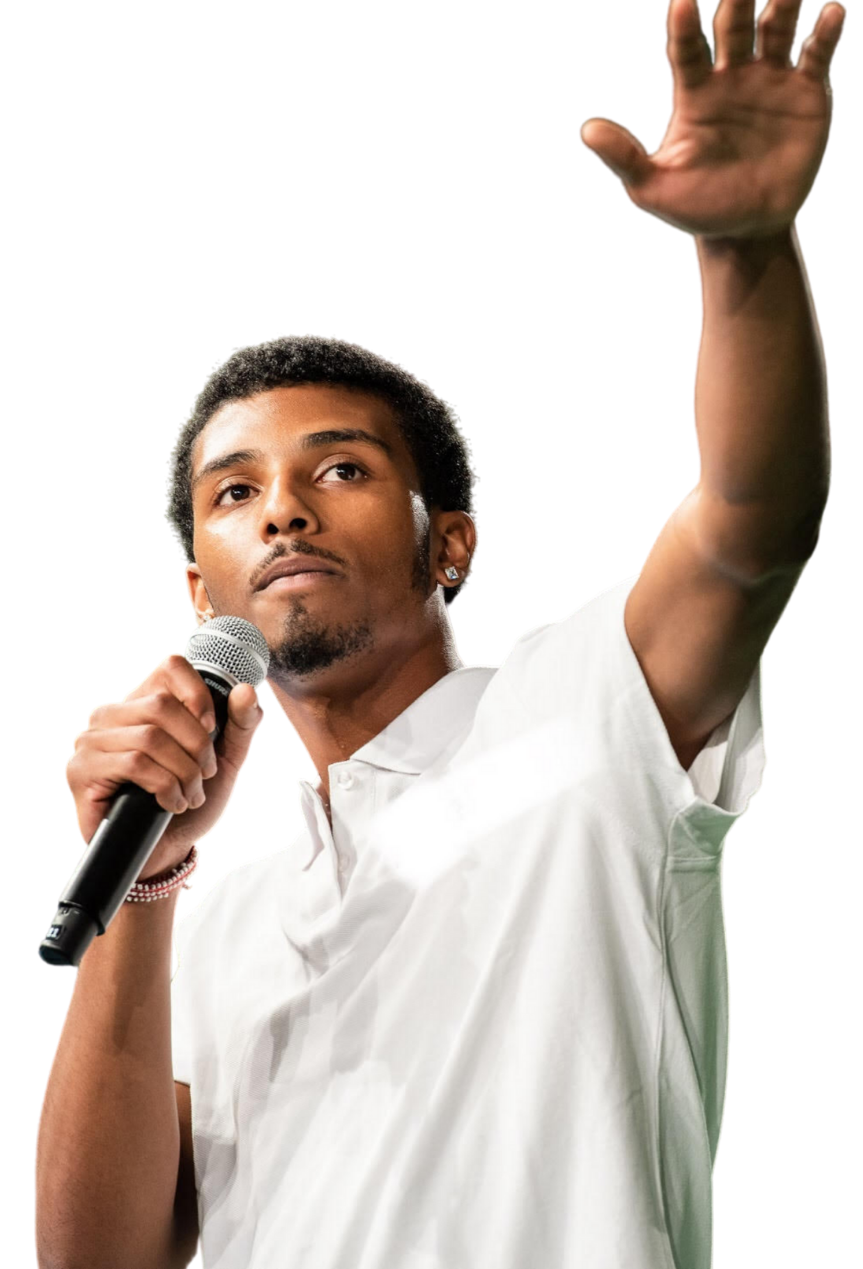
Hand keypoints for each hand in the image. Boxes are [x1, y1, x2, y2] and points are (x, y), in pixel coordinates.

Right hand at [65, 653, 264, 880]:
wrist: (165, 853)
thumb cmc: (189, 802)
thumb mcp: (225, 761)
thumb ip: (241, 724)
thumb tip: (245, 690)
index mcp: (144, 701)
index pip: (170, 666)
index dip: (199, 695)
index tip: (212, 729)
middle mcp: (112, 714)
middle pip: (162, 704)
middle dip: (197, 745)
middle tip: (204, 775)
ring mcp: (91, 741)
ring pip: (150, 736)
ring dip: (182, 772)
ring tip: (190, 795)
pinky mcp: (81, 770)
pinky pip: (133, 763)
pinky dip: (164, 786)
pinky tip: (170, 803)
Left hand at [579, 0, 846, 239]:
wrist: (745, 230)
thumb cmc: (695, 208)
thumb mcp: (652, 188)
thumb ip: (623, 157)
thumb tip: (586, 130)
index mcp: (693, 90)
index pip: (687, 46)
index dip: (684, 25)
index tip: (681, 2)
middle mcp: (731, 74)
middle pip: (733, 23)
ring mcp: (771, 79)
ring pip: (776, 25)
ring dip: (782, 0)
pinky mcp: (808, 92)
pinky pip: (817, 53)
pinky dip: (826, 31)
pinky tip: (832, 12)